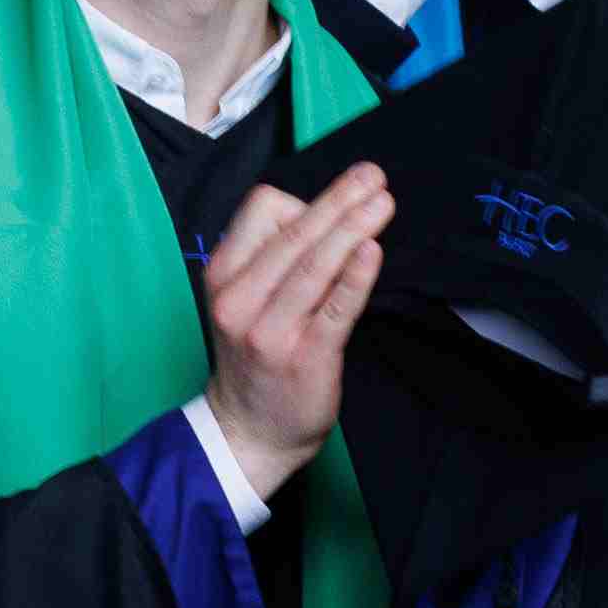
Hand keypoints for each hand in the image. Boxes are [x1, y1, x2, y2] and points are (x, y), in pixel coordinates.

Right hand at [200, 166, 396, 472]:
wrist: (248, 432)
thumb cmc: (255, 358)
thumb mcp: (244, 301)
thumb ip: (273, 259)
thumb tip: (330, 212)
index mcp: (224, 275)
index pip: (262, 210)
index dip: (304, 201)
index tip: (336, 204)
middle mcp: (240, 299)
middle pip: (294, 232)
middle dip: (339, 199)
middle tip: (373, 176)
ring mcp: (270, 329)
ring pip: (316, 263)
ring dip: (353, 227)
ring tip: (383, 204)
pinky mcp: (305, 354)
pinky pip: (336, 306)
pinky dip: (356, 275)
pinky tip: (373, 252)